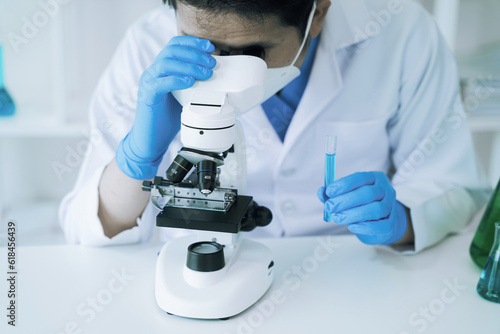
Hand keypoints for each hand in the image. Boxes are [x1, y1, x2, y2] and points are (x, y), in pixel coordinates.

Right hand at [116, 36, 215, 179]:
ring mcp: (148, 83)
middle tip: (211, 63)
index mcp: (162, 69)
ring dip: (189, 65)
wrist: (152, 139)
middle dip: (195, 53)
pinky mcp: (148, 97)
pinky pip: (160, 83)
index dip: (192, 42)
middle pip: (172, 50)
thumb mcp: (186, 96)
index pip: (174, 45)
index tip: (210, 47)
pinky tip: (189, 82)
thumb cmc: (169, 118)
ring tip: (205, 73)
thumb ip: (195, 84)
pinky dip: (176, 80)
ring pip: (166, 63)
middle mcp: (153, 72)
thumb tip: (218, 79)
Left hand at [317, 172, 407, 244]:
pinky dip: (365, 227)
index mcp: (374, 178)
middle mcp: (386, 190)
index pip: (360, 177)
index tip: (329, 192)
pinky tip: (352, 227)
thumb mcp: (346, 196)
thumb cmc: (359, 205)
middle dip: (346, 201)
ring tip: (338, 218)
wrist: (378, 222)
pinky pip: (381, 225)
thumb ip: (333, 194)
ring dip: (353, 214)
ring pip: (375, 209)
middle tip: (330, 207)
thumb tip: (321, 192)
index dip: (344, 184)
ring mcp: (390, 207)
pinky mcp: (391, 224)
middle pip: (368, 194)